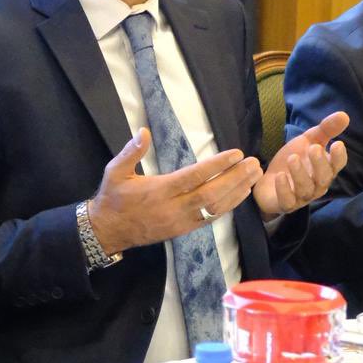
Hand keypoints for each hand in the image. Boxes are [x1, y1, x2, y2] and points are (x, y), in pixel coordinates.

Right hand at [87, 128, 261, 253]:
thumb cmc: (113, 197)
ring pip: (214, 209)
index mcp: (159, 191)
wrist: (107, 231)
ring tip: (255, 177)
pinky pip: (210, 219)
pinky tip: (241, 194)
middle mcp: (173, 208)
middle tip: (254, 163)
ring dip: (237, 192)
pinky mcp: (183, 230)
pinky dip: (228, 207)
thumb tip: (144, 131)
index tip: (236, 154)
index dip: (217, 165)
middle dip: (236, 178)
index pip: (194, 177)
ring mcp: (180, 222)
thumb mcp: (115, 171)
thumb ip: (131, 152)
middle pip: (211, 193)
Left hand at [253, 111, 349, 219]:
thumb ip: (326, 130)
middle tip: (314, 148)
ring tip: (292, 158)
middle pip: (324, 178)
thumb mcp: (308, 141)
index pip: (337, 165)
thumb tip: (344, 115)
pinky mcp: (285, 204)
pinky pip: (288, 201)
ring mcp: (301, 197)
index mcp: (325, 169)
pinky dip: (284, 190)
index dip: (339, 157)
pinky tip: (280, 176)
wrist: (269, 180)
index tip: (338, 143)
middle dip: (320, 164)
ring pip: (306, 190)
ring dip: (300, 174)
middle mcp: (317, 185)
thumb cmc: (294, 160)